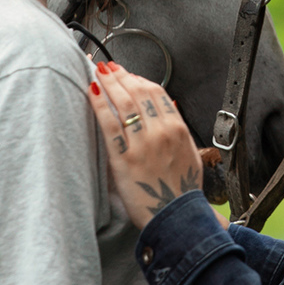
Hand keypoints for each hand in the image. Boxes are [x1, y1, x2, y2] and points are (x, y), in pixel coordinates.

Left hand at [90, 64, 204, 230]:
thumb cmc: (183, 190)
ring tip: (98, 73)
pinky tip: (93, 92)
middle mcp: (160, 132)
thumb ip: (179, 128)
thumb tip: (170, 105)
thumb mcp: (191, 154)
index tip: (128, 74)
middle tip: (108, 67)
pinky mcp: (124, 158)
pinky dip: (100, 104)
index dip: (139, 79)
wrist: (176, 217)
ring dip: (110, 83)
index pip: (156, 93)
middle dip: (121, 75)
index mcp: (178, 129)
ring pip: (124, 104)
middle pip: (138, 93)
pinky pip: (109, 124)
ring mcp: (142, 144)